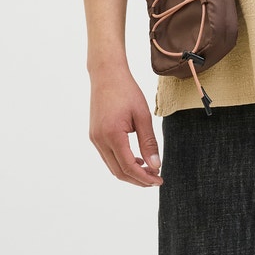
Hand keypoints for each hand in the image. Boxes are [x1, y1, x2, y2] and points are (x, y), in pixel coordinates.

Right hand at [89, 67, 162, 186]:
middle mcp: (100, 140)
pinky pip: (108, 157)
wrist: (106, 75)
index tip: (159, 180)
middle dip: (138, 180)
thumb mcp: (143, 116)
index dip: (145, 178)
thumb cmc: (126, 91)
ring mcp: (95, 138)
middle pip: (119, 172)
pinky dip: (122, 162)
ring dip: (130, 172)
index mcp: (112, 135)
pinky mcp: (94, 135)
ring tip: (149, 170)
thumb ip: (149, 143)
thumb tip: (155, 166)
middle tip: (156, 179)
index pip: (129, 167)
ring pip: (112, 166)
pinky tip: (136, 159)